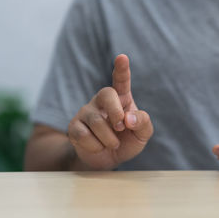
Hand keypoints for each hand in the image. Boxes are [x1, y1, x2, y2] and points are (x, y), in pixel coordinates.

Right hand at [67, 54, 153, 169]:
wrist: (107, 160)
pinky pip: (84, 135)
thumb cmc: (127, 141)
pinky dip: (96, 146)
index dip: (121, 69)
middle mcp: (102, 101)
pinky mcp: (74, 126)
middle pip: (107, 94)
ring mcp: (86, 112)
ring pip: (97, 121)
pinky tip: (98, 146)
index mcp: (121, 97)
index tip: (122, 57)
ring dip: (110, 139)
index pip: (121, 80)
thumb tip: (129, 118)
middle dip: (116, 112)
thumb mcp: (142, 134)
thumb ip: (143, 123)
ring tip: (113, 143)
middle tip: (121, 127)